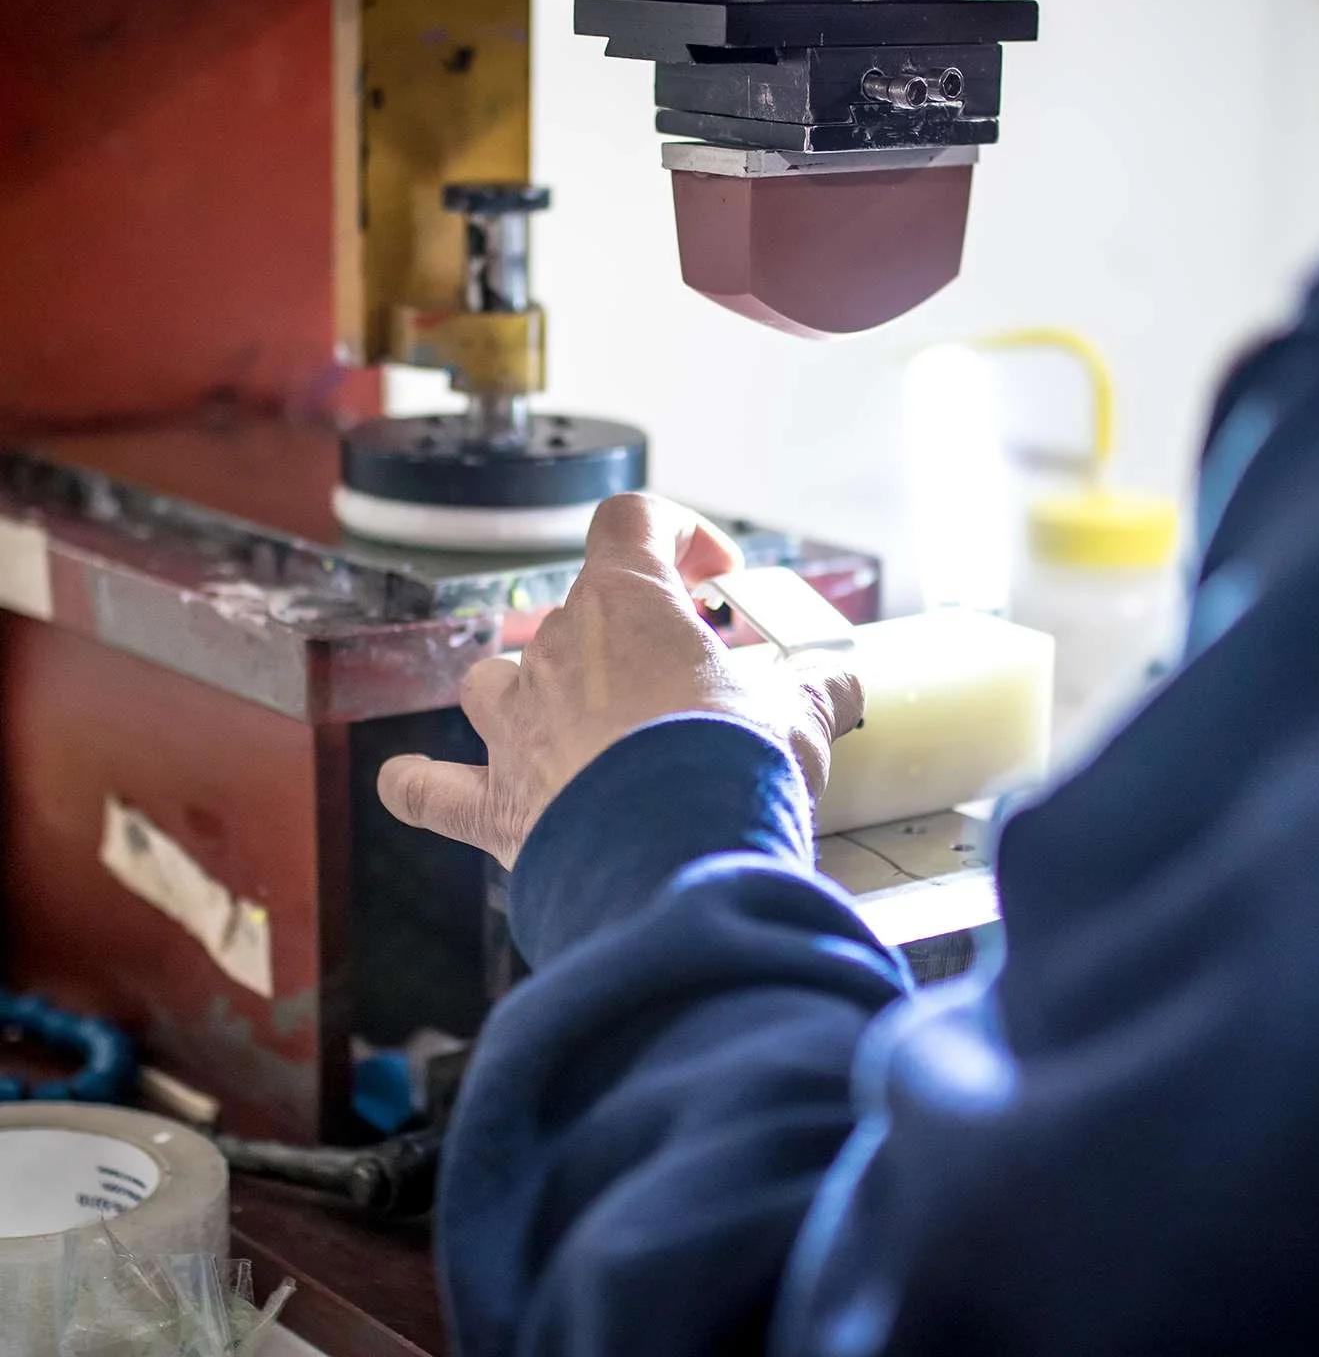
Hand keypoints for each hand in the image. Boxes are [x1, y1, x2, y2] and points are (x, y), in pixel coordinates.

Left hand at [377, 494, 865, 867]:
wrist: (681, 856)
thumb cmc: (734, 764)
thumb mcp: (804, 712)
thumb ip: (820, 685)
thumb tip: (842, 683)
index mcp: (625, 604)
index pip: (633, 521)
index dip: (676, 533)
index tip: (713, 576)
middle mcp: (556, 651)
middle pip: (576, 611)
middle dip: (630, 637)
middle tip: (683, 683)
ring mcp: (515, 726)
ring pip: (495, 681)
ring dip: (528, 692)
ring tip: (571, 723)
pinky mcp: (494, 803)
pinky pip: (433, 788)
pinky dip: (425, 784)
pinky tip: (415, 785)